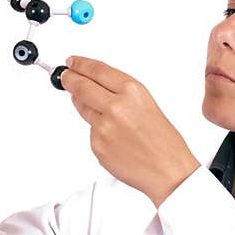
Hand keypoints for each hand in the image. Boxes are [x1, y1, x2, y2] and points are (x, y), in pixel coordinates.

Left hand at [60, 56, 200, 207]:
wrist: (168, 171)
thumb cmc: (164, 141)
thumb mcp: (146, 105)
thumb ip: (120, 94)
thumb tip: (94, 87)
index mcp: (132, 92)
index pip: (97, 70)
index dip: (80, 64)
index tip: (72, 62)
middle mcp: (116, 107)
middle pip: (81, 86)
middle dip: (69, 80)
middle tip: (65, 77)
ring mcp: (104, 127)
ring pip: (83, 110)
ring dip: (86, 107)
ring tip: (107, 117)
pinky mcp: (97, 145)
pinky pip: (91, 133)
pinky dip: (99, 134)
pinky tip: (117, 141)